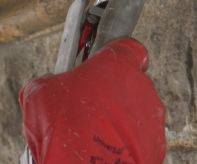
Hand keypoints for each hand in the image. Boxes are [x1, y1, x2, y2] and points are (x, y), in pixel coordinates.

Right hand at [19, 38, 165, 163]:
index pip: (127, 47)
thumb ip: (50, 80)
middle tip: (88, 108)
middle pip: (129, 81)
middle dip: (112, 92)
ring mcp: (153, 115)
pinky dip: (127, 142)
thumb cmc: (64, 126)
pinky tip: (107, 149)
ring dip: (120, 118)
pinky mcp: (157, 143)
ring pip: (136, 110)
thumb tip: (48, 84)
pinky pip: (141, 136)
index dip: (114, 55)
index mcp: (119, 64)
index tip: (102, 65)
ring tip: (95, 134)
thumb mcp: (39, 93)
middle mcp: (142, 85)